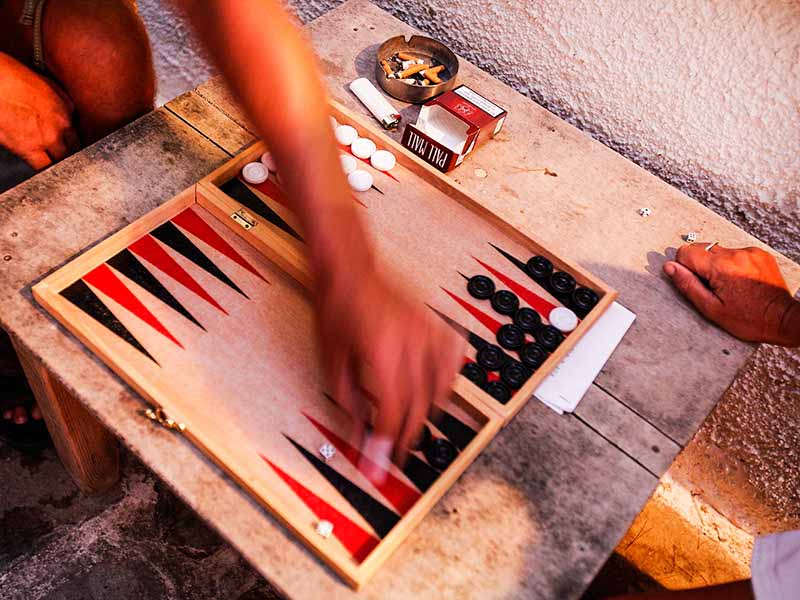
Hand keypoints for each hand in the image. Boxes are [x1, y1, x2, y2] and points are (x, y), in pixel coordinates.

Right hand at [0, 53, 79, 169]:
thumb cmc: (9, 76)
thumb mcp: (44, 82)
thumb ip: (60, 101)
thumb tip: (68, 111)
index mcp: (66, 108)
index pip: (78, 132)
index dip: (73, 140)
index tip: (70, 145)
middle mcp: (61, 124)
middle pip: (74, 148)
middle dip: (69, 153)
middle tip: (64, 158)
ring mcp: (47, 137)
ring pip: (63, 160)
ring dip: (60, 163)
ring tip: (56, 166)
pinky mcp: (29, 147)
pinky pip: (44, 168)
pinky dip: (47, 172)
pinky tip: (47, 174)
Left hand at [314, 251, 463, 481]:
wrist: (349, 269)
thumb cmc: (336, 307)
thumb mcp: (332, 360)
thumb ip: (348, 401)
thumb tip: (358, 434)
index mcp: (382, 352)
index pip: (391, 410)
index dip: (386, 441)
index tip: (381, 462)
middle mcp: (409, 343)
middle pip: (417, 404)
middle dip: (407, 435)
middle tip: (396, 454)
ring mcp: (425, 332)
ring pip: (439, 386)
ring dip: (428, 413)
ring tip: (415, 429)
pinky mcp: (432, 323)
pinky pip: (451, 359)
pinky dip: (448, 381)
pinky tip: (439, 393)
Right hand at [663, 244, 799, 345]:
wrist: (781, 319)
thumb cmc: (749, 319)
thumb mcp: (711, 308)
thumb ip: (688, 285)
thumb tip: (670, 267)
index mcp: (722, 267)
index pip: (686, 252)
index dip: (684, 267)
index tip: (695, 282)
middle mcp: (736, 254)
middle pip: (702, 248)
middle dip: (701, 266)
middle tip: (713, 286)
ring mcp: (749, 252)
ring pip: (718, 250)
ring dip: (717, 265)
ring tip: (729, 285)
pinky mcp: (759, 253)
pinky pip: (734, 253)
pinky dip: (732, 264)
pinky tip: (740, 280)